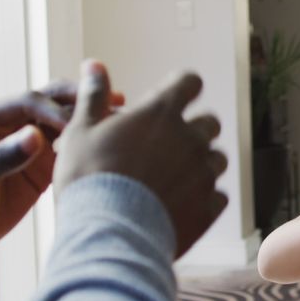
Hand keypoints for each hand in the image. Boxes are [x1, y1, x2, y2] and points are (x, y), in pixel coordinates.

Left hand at [0, 82, 124, 255]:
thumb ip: (3, 158)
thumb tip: (35, 136)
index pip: (29, 101)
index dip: (56, 108)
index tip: (79, 120)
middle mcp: (10, 123)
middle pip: (52, 100)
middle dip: (81, 100)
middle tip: (114, 102)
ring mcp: (28, 141)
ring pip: (65, 120)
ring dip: (90, 118)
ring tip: (122, 120)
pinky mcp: (41, 163)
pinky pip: (69, 146)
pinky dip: (89, 143)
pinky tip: (112, 145)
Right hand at [53, 61, 227, 257]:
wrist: (107, 235)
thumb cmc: (89, 180)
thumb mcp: (81, 131)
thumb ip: (93, 96)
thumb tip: (93, 65)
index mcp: (161, 113)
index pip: (190, 81)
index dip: (183, 87)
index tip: (172, 98)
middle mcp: (190, 138)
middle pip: (210, 122)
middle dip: (193, 130)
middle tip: (165, 147)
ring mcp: (204, 173)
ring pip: (217, 159)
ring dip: (200, 165)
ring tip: (170, 180)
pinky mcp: (209, 207)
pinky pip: (218, 196)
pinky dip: (204, 199)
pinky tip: (179, 206)